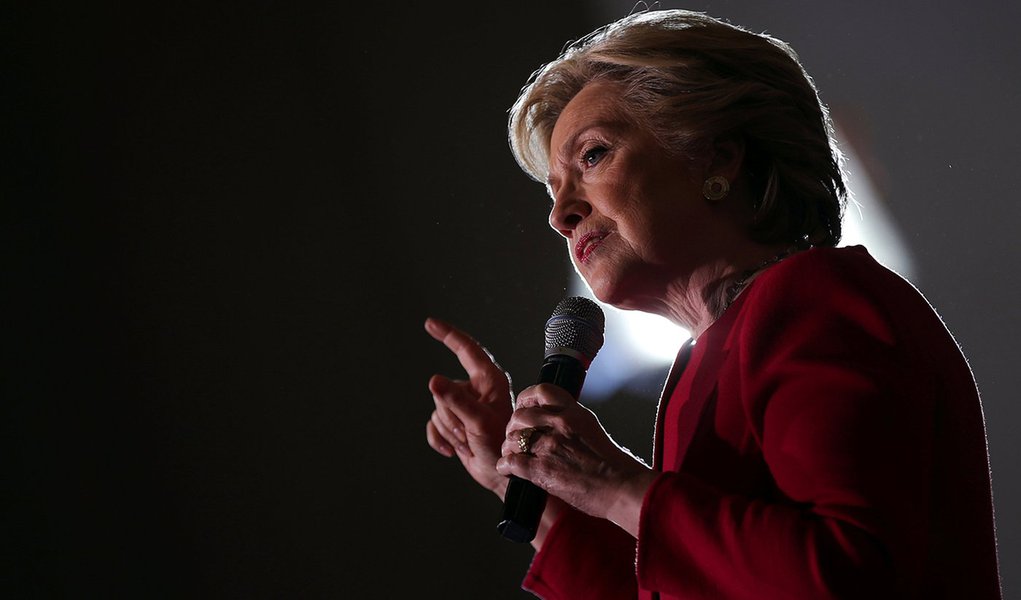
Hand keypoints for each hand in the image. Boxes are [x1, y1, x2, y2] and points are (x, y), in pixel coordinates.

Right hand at [425, 317, 513, 497]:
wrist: (501, 476)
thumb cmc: (502, 446)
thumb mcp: (479, 422)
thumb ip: (456, 401)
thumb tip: (433, 381)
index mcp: (489, 380)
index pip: (466, 350)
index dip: (448, 334)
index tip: (430, 323)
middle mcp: (475, 389)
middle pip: (444, 389)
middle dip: (452, 415)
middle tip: (471, 432)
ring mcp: (463, 406)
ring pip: (437, 408)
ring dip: (449, 430)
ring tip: (469, 441)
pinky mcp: (454, 422)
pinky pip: (433, 424)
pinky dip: (440, 439)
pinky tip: (453, 450)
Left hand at [495, 383, 656, 533]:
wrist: (622, 488)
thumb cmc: (614, 466)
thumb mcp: (593, 430)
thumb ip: (572, 423)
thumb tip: (556, 425)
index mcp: (574, 413)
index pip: (541, 391)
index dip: (525, 398)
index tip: (522, 407)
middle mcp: (560, 424)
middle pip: (520, 416)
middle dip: (513, 427)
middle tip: (515, 437)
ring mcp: (549, 446)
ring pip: (513, 438)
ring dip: (509, 448)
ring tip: (512, 455)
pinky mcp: (542, 470)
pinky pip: (511, 462)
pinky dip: (506, 467)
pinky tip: (508, 470)